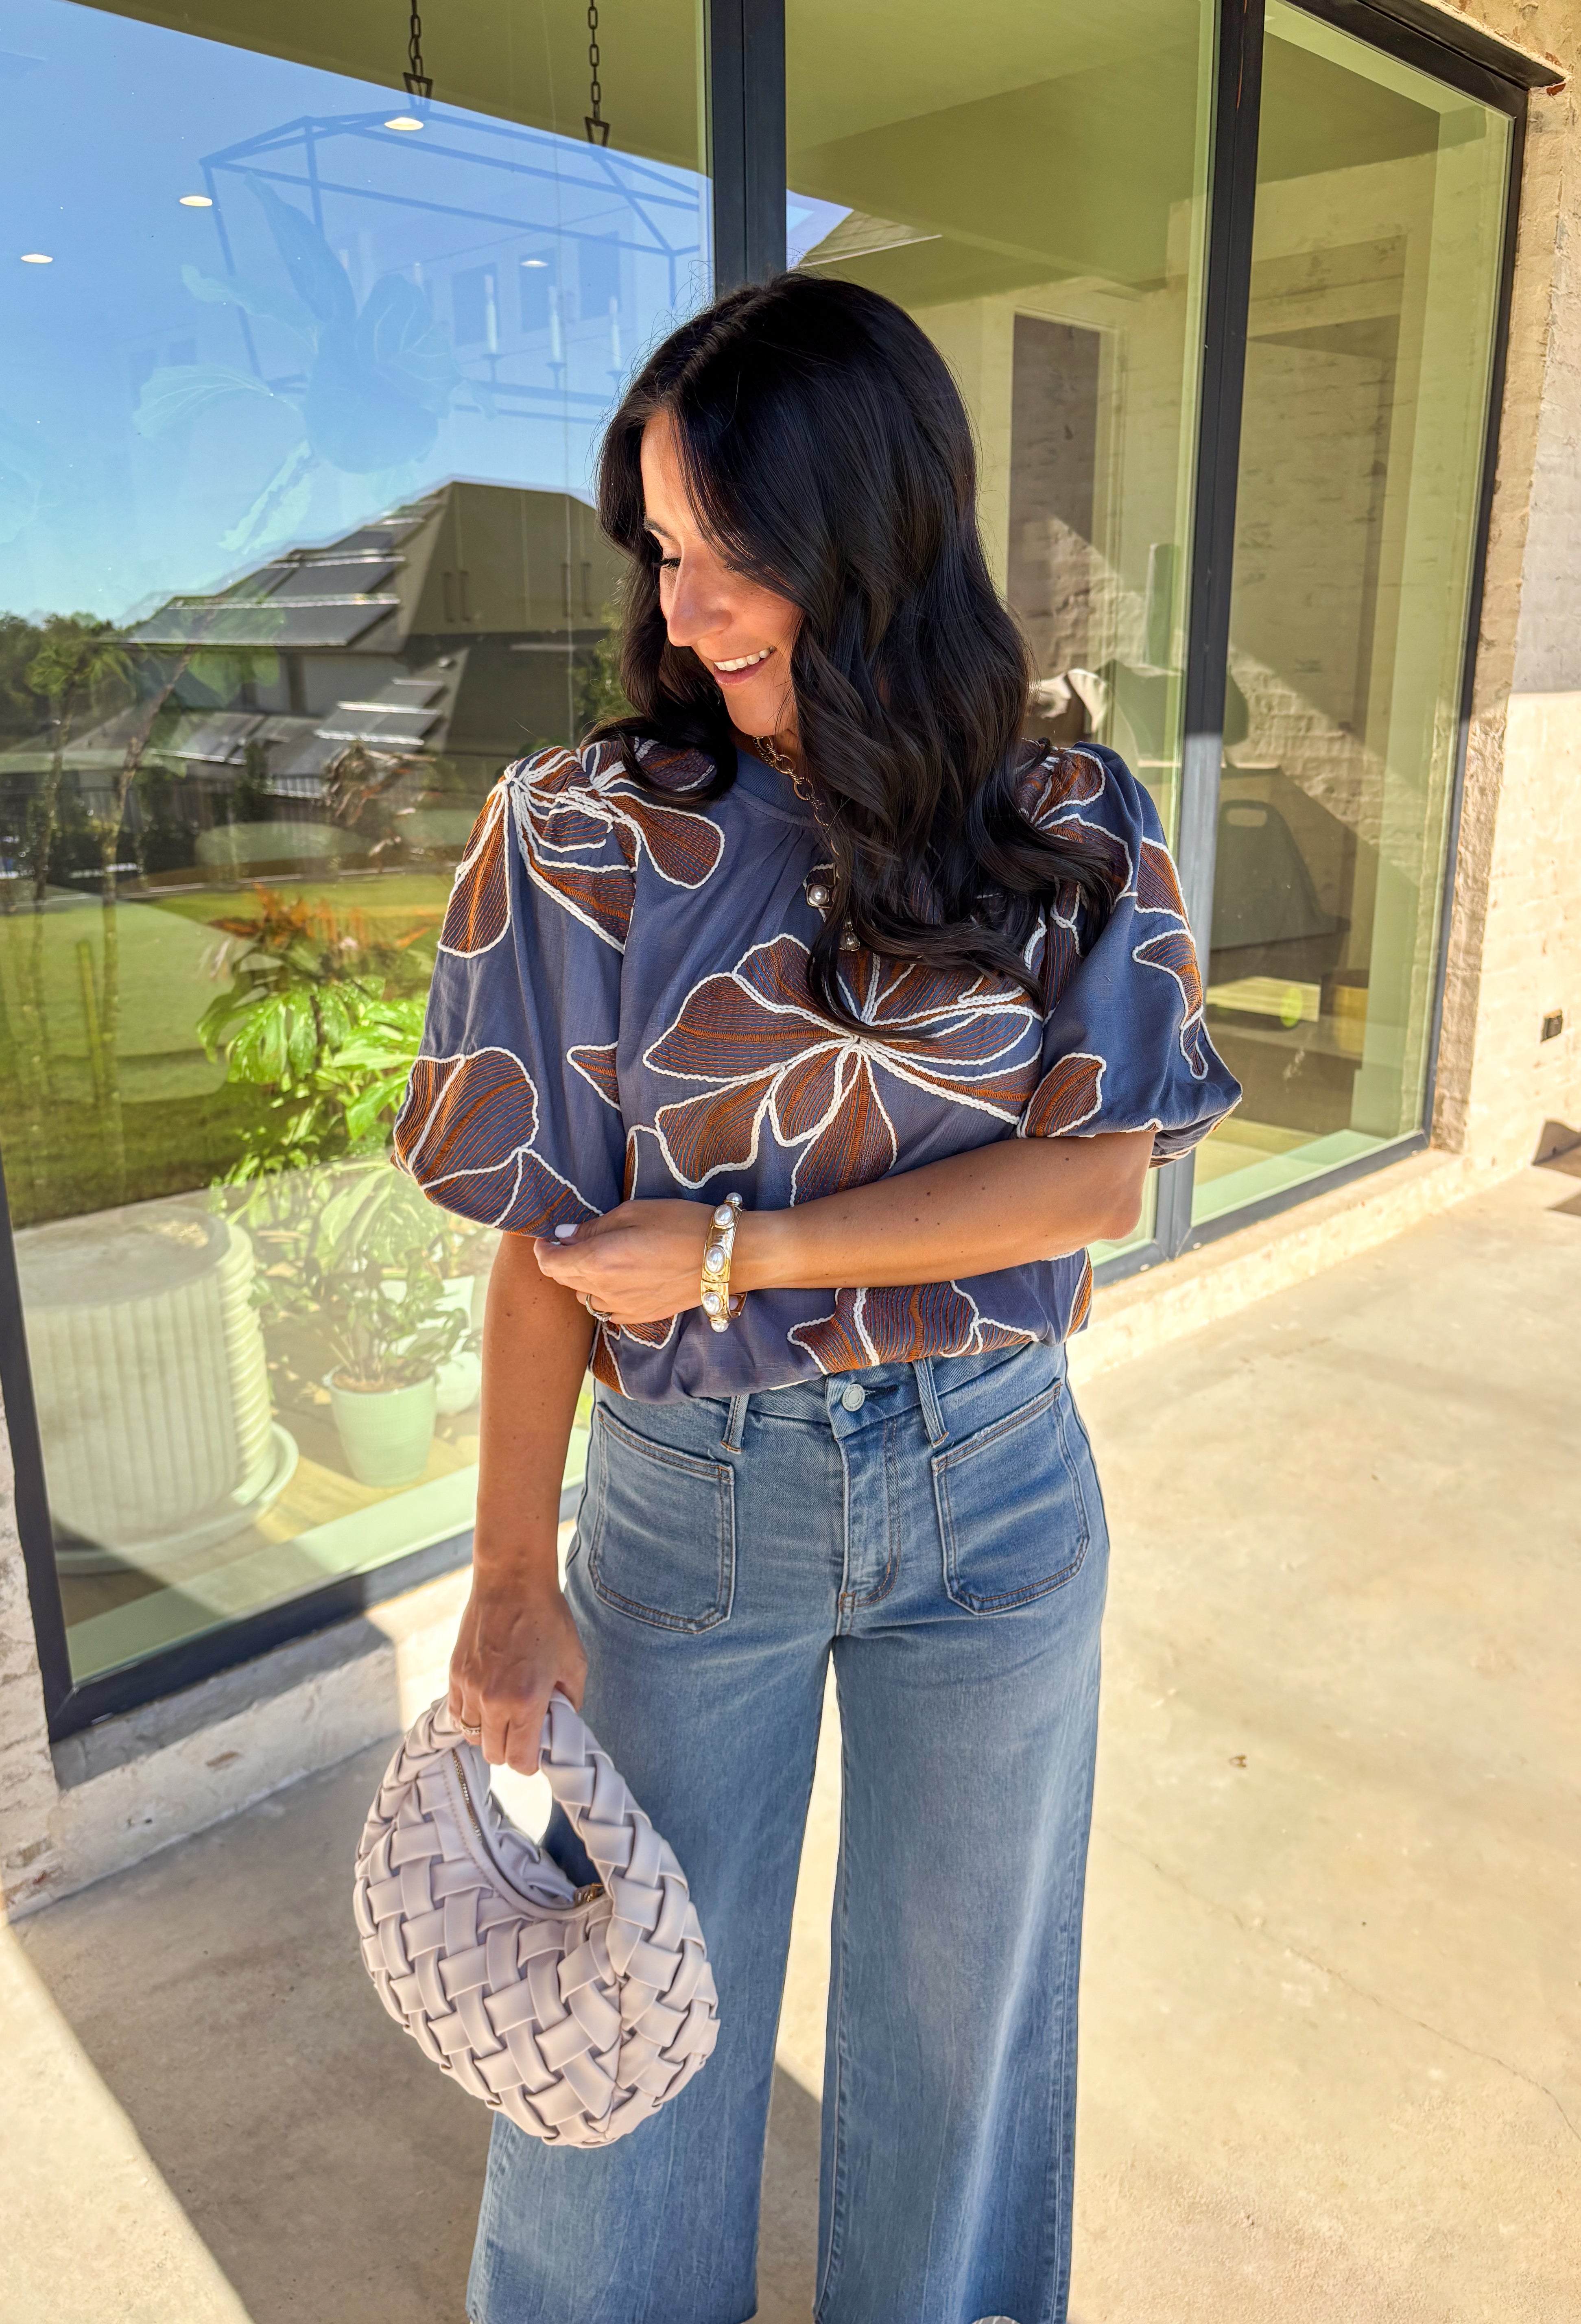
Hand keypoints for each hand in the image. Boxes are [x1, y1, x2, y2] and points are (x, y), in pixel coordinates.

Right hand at [448, 1577, 586, 1771]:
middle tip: (523, 1731)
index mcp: (525, 1701)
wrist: (512, 1582)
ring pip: (471, 1735)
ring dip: (488, 1732)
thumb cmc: (548, 1618)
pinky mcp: (455, 1673)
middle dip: (510, 1750)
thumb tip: (561, 1721)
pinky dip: (470, 1714)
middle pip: (493, 1754)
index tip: (536, 1752)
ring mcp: (469, 1687)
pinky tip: (486, 1699)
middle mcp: (492, 1700)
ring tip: (504, 1713)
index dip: (530, 1762)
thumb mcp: (574, 1662)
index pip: (519, 1760)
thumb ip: (570, 1700)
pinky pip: (457, 1712)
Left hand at [533, 1199, 715, 1326]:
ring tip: (604, 1259)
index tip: (548, 1238)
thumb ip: (593, 1228)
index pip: (549, 1264)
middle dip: (562, 1261)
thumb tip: (563, 1236)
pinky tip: (623, 1278)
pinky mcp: (639, 1317)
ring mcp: (621, 1308)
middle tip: (575, 1241)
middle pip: (564, 1280)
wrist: (724, 1258)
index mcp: (597, 1261)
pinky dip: (605, 1295)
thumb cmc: (680, 1225)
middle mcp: (604, 1290)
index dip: (544, 1249)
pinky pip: (607, 1310)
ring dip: (584, 1279)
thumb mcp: (633, 1212)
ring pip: (585, 1296)